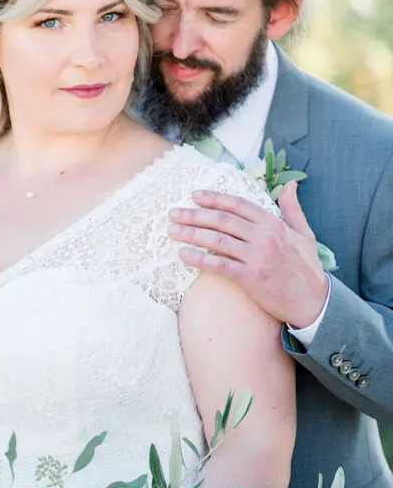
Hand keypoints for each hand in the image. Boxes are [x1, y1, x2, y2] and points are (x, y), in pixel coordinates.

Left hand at [168, 181, 328, 327]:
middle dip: (194, 215)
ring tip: (172, 231)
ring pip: (217, 240)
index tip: (194, 196)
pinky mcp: (250, 278)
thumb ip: (292, 208)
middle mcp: (264, 237)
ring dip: (191, 234)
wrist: (314, 302)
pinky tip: (184, 254)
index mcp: (273, 223)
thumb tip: (290, 185)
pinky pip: (219, 265)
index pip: (237, 205)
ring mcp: (257, 257)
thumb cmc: (306, 267)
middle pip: (222, 220)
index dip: (214, 198)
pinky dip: (199, 259)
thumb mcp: (303, 233)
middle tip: (173, 213)